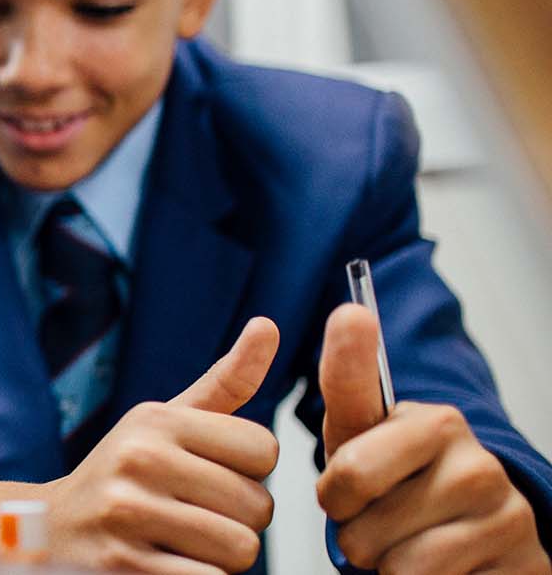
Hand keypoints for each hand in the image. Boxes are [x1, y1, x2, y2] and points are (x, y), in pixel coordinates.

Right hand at [40, 317, 280, 574]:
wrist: (49, 531)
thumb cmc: (123, 475)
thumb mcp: (164, 422)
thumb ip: (225, 382)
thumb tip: (268, 326)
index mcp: (155, 420)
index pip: (265, 450)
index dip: (249, 473)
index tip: (210, 476)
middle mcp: (139, 460)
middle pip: (258, 506)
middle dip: (238, 521)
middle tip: (194, 517)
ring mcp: (128, 515)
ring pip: (239, 549)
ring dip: (221, 558)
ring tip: (182, 543)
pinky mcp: (123, 566)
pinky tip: (168, 564)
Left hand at [317, 303, 550, 573]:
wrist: (469, 528)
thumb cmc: (397, 473)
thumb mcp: (360, 430)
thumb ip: (347, 377)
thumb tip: (351, 311)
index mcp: (436, 423)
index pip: (349, 472)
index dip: (335, 496)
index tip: (346, 491)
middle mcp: (480, 466)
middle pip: (362, 530)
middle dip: (356, 535)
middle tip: (379, 520)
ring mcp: (507, 518)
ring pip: (397, 568)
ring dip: (387, 566)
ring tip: (407, 543)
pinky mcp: (524, 566)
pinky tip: (440, 565)